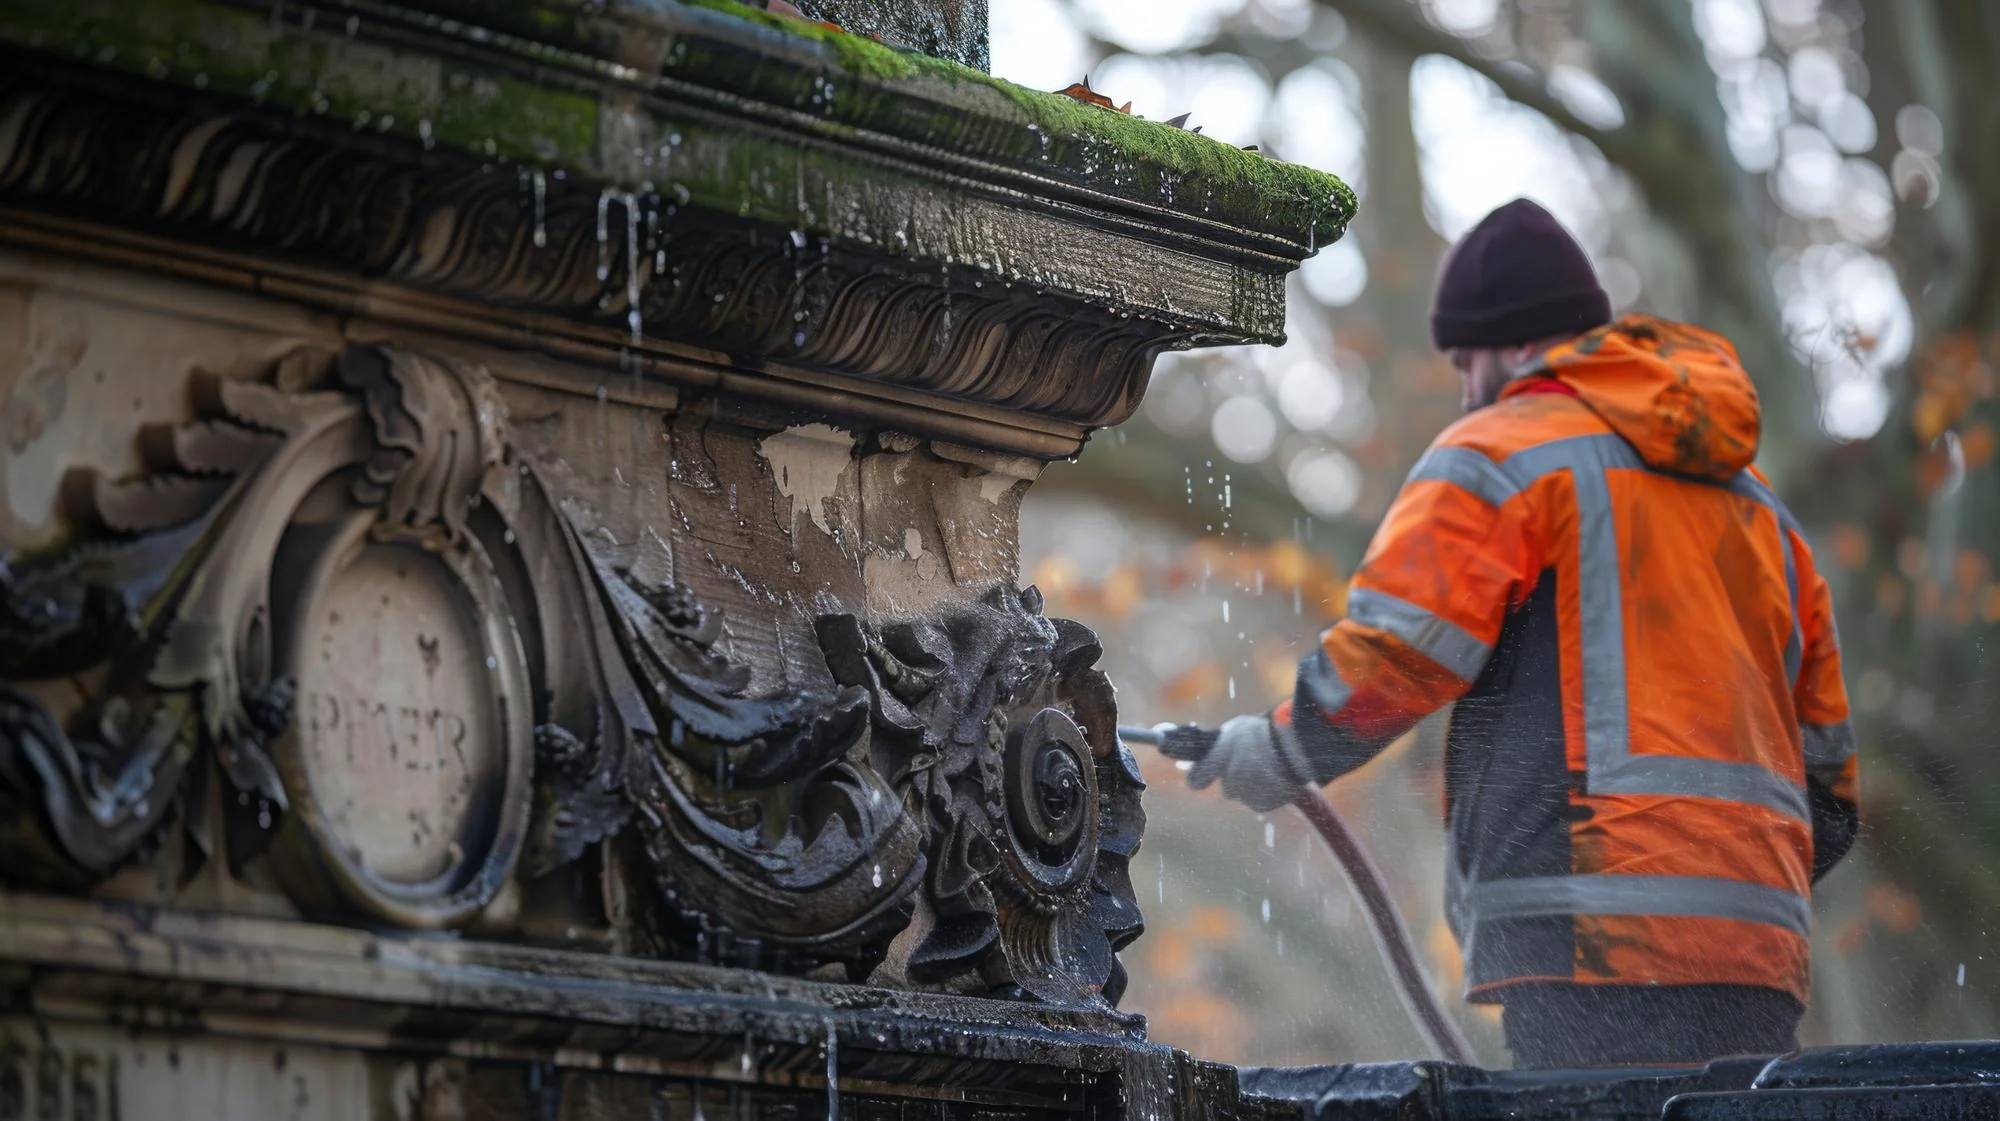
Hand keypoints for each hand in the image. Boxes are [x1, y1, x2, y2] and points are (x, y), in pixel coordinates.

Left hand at [1169, 714, 1307, 812]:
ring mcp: (1245, 796)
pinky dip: (1268, 793)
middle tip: (1252, 763)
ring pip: (1245, 794)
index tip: (1203, 774)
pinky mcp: (1262, 805)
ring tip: (1270, 768)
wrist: (1294, 749)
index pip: (1195, 780)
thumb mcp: (1238, 727)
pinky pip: (1260, 800)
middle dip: (1236, 778)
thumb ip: (1222, 742)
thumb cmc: (1265, 732)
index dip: (1199, 776)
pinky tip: (1278, 778)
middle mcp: (1228, 782)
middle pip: (1227, 787)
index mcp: (1218, 761)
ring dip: (1253, 785)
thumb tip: (1212, 747)